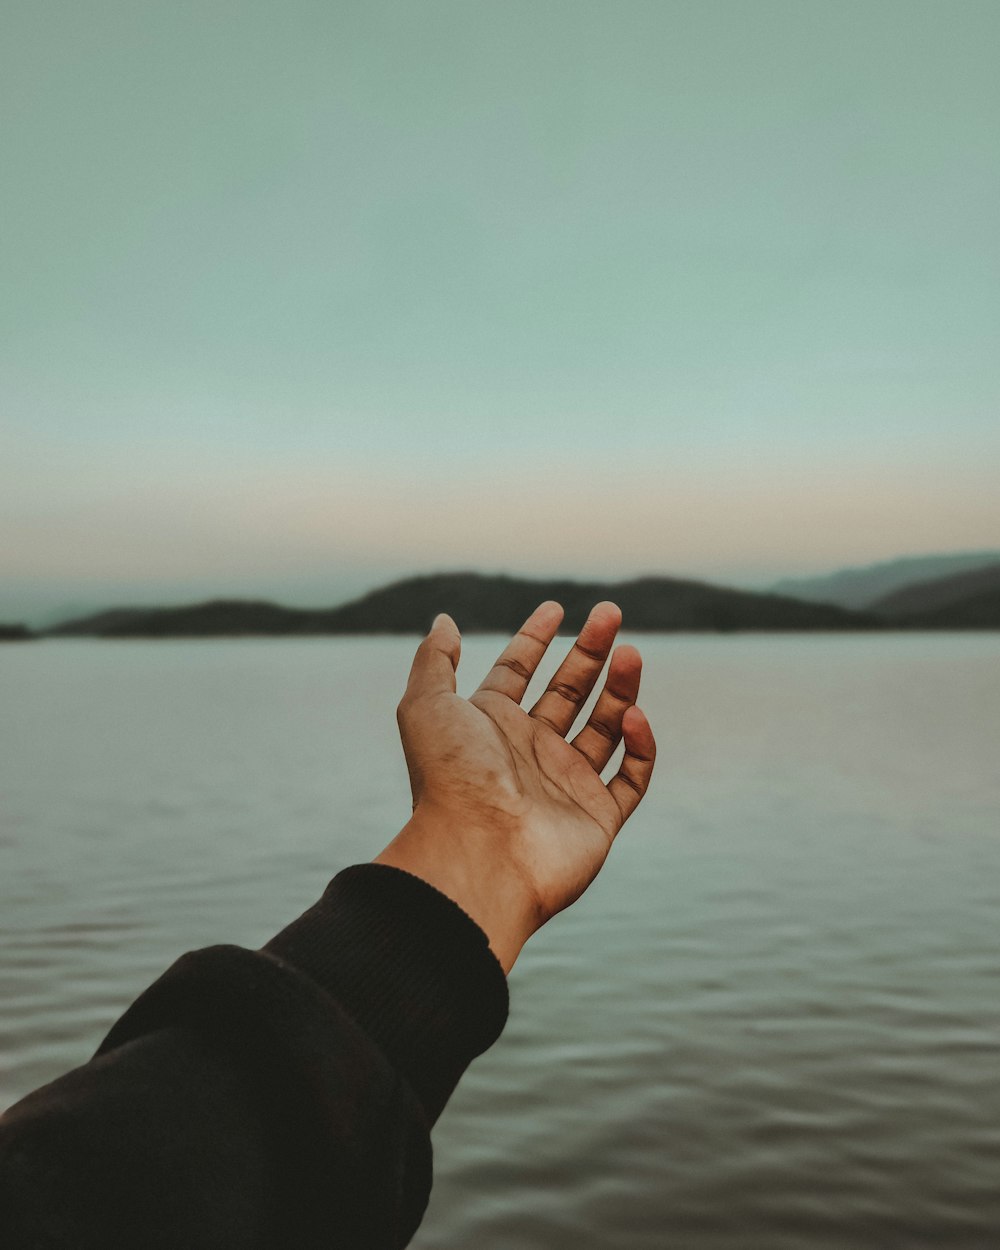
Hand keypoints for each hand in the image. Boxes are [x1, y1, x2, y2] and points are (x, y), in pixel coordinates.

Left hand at [375, 601, 655, 971]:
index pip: (517, 673)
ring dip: (621, 687)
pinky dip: (640, 746)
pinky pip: (631, 777)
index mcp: (490, 726)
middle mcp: (529, 753)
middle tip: (610, 612)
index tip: (556, 608)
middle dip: (590, 651)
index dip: (535, 639)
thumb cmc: (449, 778)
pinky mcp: (598, 817)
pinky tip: (633, 717)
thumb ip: (435, 660)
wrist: (477, 854)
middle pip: (568, 691)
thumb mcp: (427, 706)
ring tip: (632, 653)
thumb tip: (442, 620)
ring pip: (605, 726)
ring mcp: (566, 785)